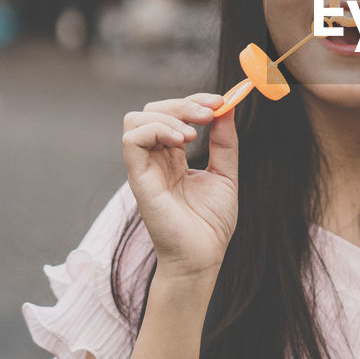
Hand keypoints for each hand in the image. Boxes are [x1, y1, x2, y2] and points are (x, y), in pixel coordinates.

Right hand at [122, 94, 238, 281]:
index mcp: (173, 157)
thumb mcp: (225, 174)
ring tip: (193, 134)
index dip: (194, 101)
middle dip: (183, 103)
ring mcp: (144, 168)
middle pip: (152, 110)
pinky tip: (181, 143)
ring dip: (168, 115)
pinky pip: (132, 140)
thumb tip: (228, 107)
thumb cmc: (211, 224)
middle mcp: (155, 159)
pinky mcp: (138, 179)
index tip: (220, 102)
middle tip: (210, 114)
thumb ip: (224, 141)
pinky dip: (156, 130)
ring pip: (136, 119)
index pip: (172, 114)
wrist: (203, 257)